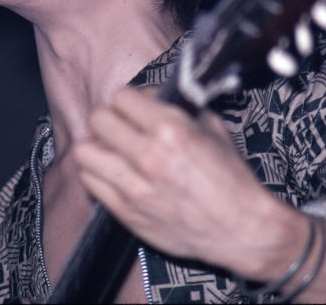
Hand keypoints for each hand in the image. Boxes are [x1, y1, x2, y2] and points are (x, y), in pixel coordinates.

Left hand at [72, 86, 305, 275]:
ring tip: (113, 150)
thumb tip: (153, 98)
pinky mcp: (126, 212)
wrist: (241, 228)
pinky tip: (115, 173)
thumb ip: (179, 109)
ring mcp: (133, 187)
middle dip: (111, 118)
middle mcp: (147, 156)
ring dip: (97, 146)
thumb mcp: (214, 128)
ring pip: (84, 152)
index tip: (137, 108)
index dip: (130, 100)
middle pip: (99, 120)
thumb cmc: (231, 178)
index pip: (121, 97)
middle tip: (123, 126)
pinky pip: (90, 182)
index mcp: (170, 130)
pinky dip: (97, 173)